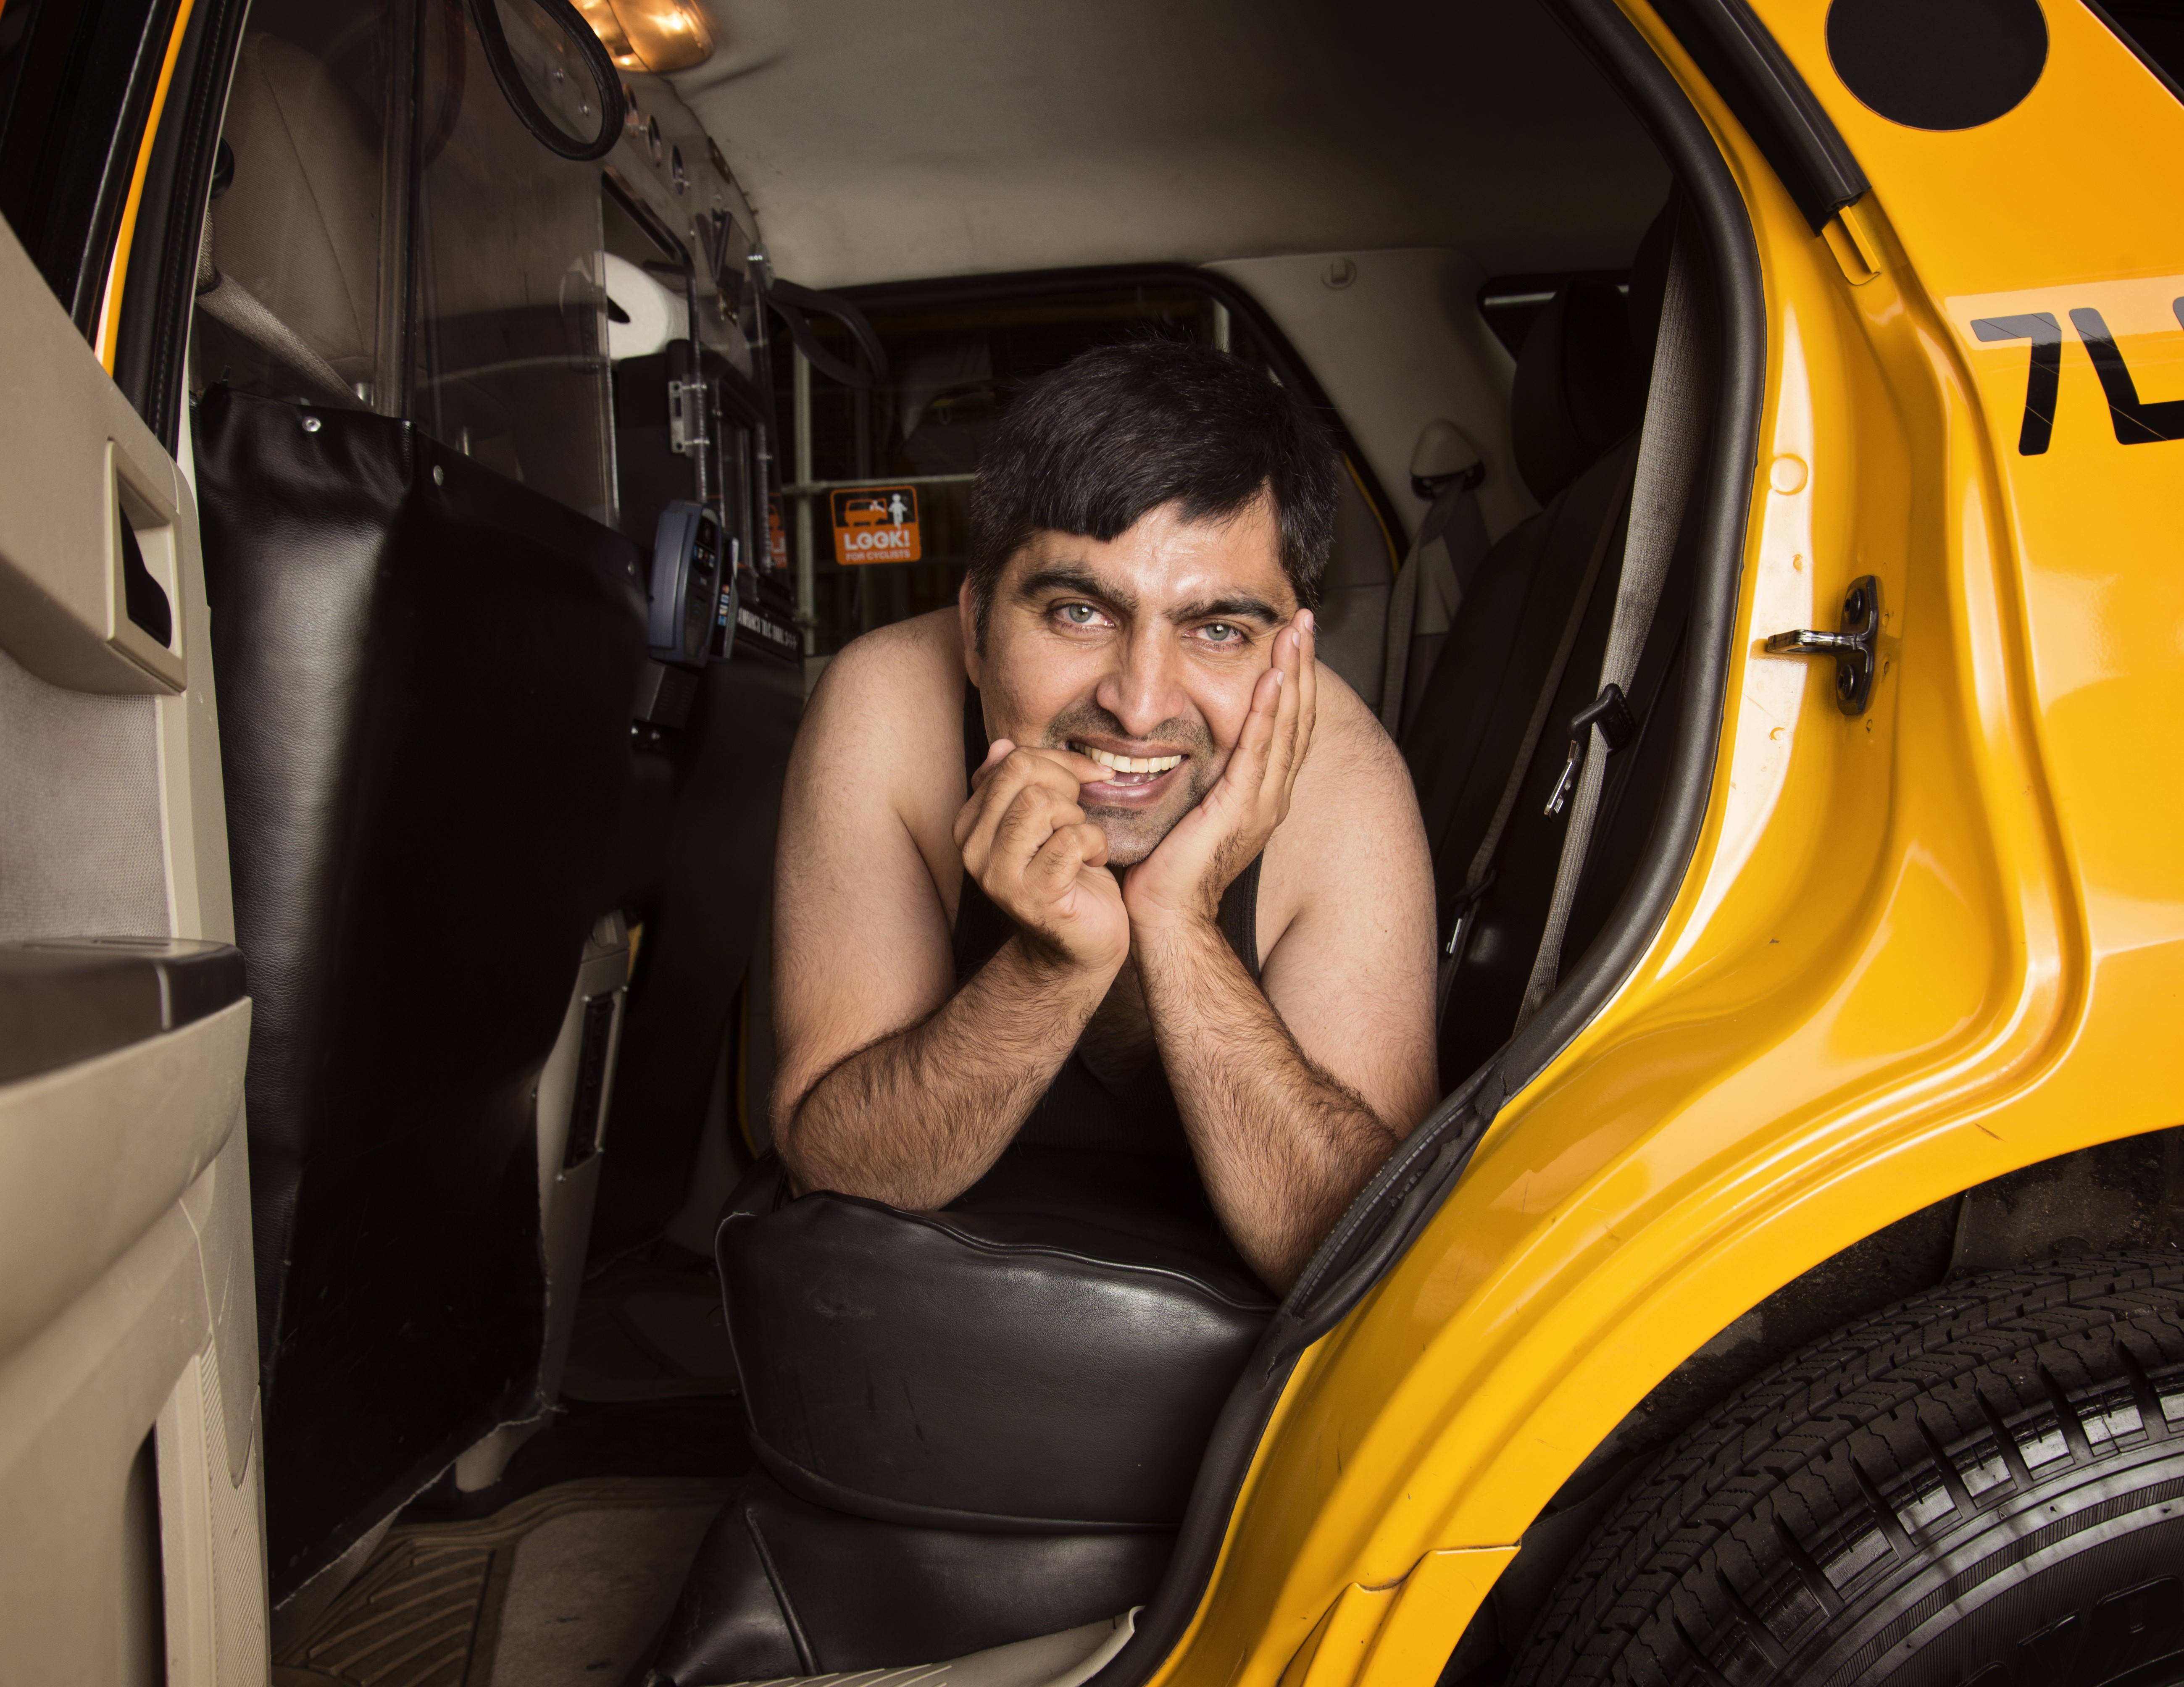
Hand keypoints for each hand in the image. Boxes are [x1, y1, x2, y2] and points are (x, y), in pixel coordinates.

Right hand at [954, 741, 1130, 976]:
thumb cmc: (1066, 874)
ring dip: (1078, 817)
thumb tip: (1001, 746)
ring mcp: (999, 876)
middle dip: (1066, 783)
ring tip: (1082, 841)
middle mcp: (974, 850)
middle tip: (1080, 814)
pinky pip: (1070, 841)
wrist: (1079, 944)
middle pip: (1022, 773)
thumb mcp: (1042, 820)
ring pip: (1042, 803)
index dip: (1057, 761)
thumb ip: (1019, 784)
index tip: (1084, 779)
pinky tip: (1094, 862)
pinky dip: (1095, 844)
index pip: (1010, 759)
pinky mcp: (1033, 896)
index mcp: (970, 824)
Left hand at [1126, 609, 1316, 935]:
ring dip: (1292, 675)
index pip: (1287, 727)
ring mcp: (1261, 802)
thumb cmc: (1169, 868)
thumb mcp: (1193, 809)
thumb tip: (1187, 744)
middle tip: (1304, 620)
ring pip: (1286, 726)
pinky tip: (1273, 678)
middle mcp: (1271, 796)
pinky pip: (1259, 750)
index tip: (1292, 642)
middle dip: (1303, 666)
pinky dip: (1268, 711)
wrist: (1166, 913)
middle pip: (1297, 718)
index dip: (1294, 683)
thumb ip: (1203, 778)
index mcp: (1262, 795)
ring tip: (1294, 633)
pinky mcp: (1240, 807)